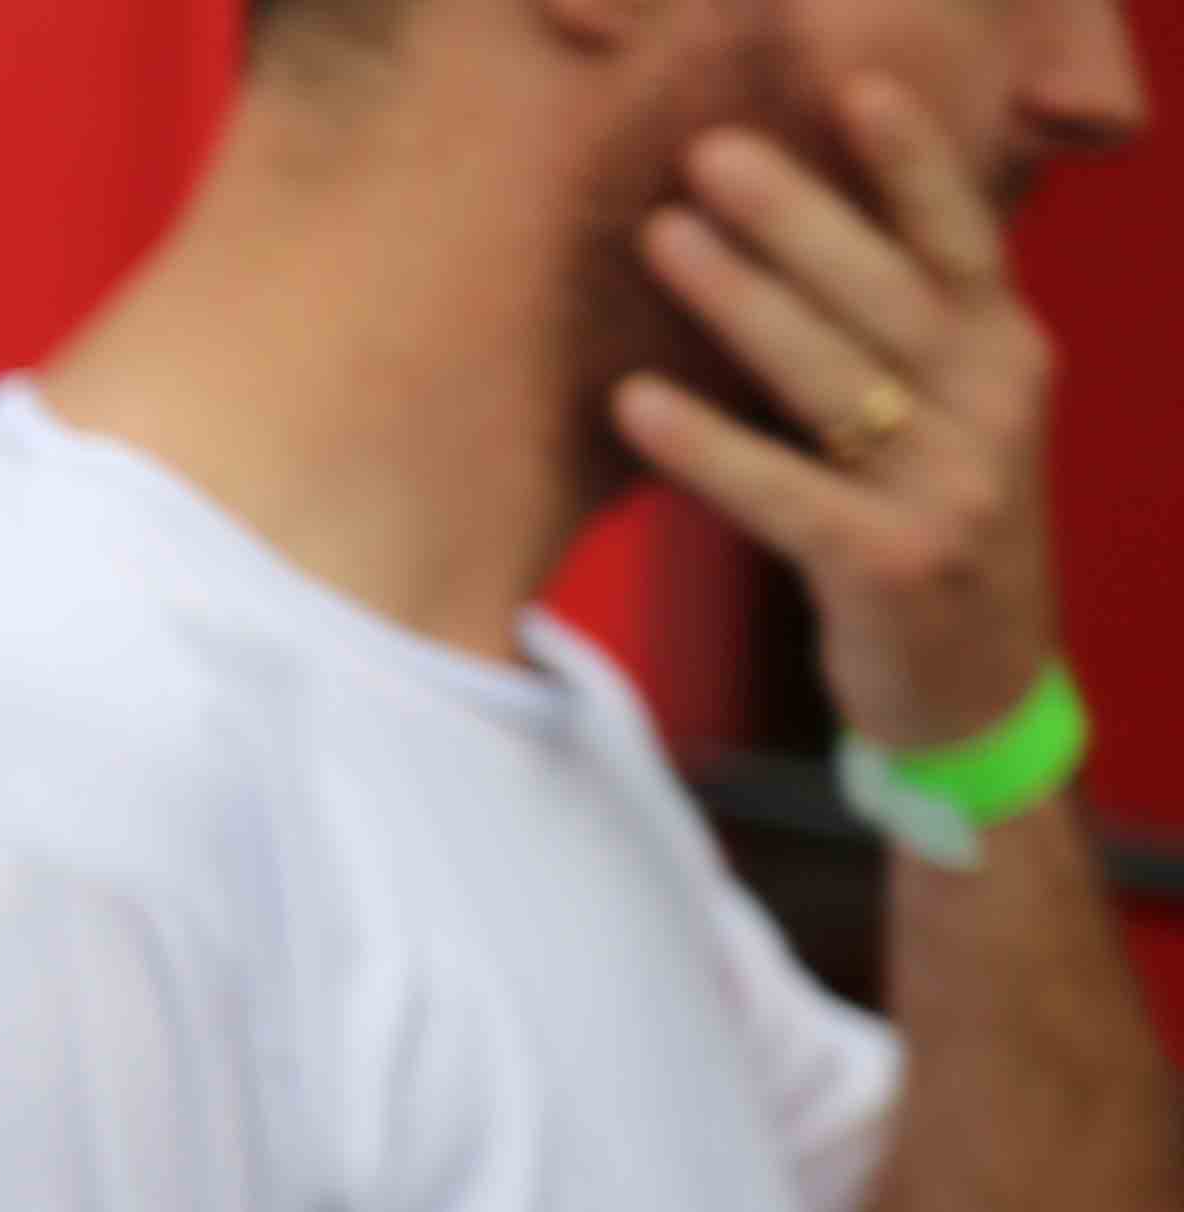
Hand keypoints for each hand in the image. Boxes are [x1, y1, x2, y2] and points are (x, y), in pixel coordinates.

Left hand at [618, 78, 1062, 754]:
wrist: (975, 694)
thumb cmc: (932, 538)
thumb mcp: (947, 426)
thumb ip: (903, 342)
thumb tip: (807, 246)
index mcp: (1008, 359)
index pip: (961, 239)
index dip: (911, 163)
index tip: (854, 85)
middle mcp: (993, 408)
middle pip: (883, 290)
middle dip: (795, 214)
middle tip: (706, 153)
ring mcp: (950, 486)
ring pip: (834, 375)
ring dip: (742, 301)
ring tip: (663, 237)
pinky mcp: (892, 563)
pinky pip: (783, 492)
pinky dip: (708, 446)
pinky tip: (635, 401)